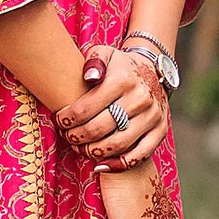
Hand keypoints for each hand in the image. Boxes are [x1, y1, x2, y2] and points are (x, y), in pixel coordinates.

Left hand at [55, 43, 167, 169]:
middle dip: (76, 136)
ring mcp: (152, 116)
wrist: (153, 71)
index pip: (86, 108)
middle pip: (99, 129)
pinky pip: (139, 155)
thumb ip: (93, 61)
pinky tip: (100, 166)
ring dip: (92, 151)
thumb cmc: (120, 66)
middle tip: (67, 136)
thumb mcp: (104, 53)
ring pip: (116, 145)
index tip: (59, 120)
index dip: (67, 119)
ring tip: (80, 148)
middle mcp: (140, 99)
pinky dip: (118, 164)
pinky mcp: (160, 130)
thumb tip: (89, 78)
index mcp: (123, 80)